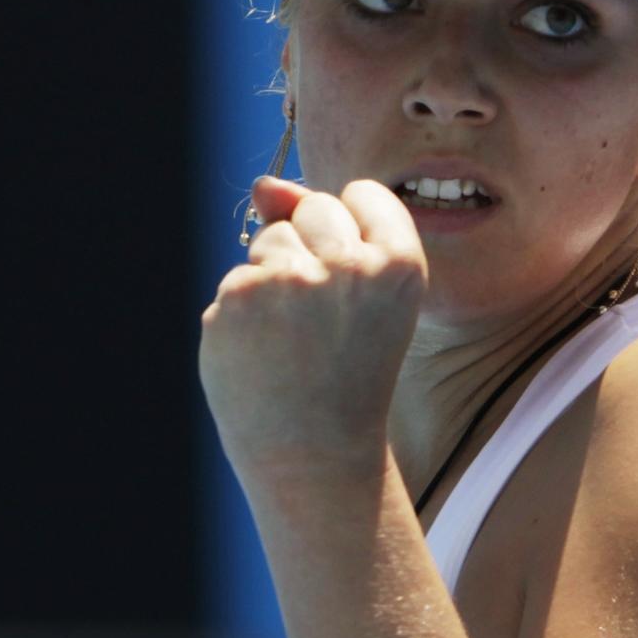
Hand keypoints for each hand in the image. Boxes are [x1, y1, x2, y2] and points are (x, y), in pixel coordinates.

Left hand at [199, 176, 427, 484]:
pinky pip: (236, 278)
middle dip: (311, 248)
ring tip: (294, 340)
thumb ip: (321, 229)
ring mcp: (290, 280)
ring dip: (273, 279)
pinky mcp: (238, 297)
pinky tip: (262, 354)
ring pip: (269, 240)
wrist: (314, 452)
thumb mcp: (363, 298)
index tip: (356, 281)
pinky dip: (242, 314)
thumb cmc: (346, 371)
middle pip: (314, 207)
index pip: (364, 193)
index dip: (353, 231)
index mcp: (400, 264)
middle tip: (325, 319)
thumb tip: (262, 186)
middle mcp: (349, 265)